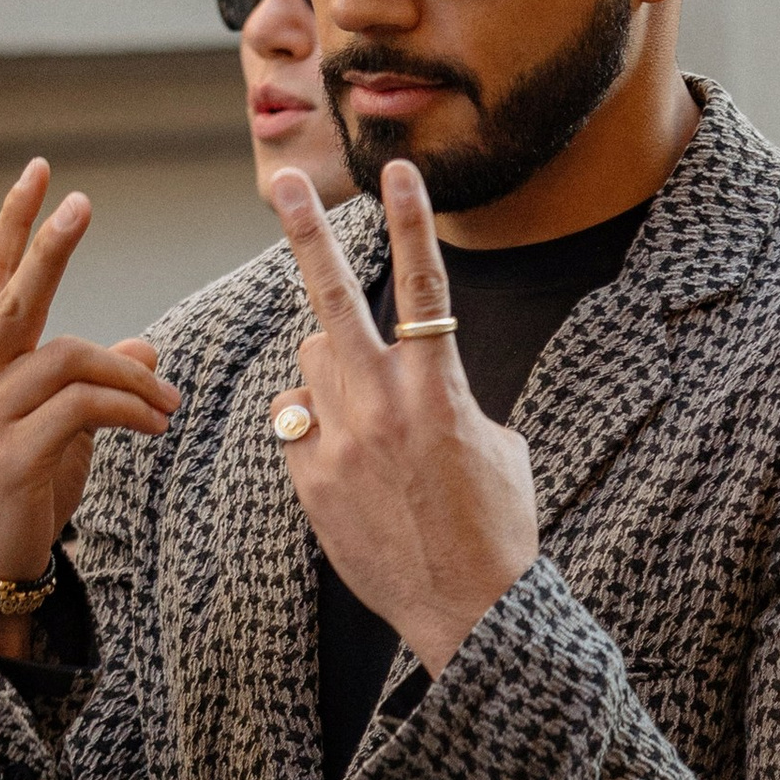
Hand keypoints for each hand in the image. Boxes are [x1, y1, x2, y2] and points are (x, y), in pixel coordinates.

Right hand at [0, 160, 181, 645]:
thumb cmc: (18, 490)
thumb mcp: (58, 430)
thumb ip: (92, 384)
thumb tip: (146, 347)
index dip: (13, 225)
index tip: (39, 173)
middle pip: (12, 296)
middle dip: (47, 246)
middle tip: (81, 202)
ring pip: (68, 360)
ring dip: (131, 377)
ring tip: (168, 405)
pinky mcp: (8, 457)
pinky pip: (80, 411)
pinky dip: (128, 410)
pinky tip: (155, 425)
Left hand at [269, 159, 537, 676]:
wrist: (469, 609)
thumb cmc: (497, 527)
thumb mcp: (496, 446)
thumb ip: (449, 396)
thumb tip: (414, 381)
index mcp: (440, 389)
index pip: (423, 287)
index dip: (411, 223)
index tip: (397, 171)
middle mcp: (384, 405)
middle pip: (333, 299)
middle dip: (306, 232)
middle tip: (282, 181)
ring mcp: (340, 442)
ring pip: (310, 363)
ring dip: (329, 368)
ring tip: (365, 416)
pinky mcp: (310, 480)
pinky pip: (295, 425)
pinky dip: (314, 428)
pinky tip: (347, 464)